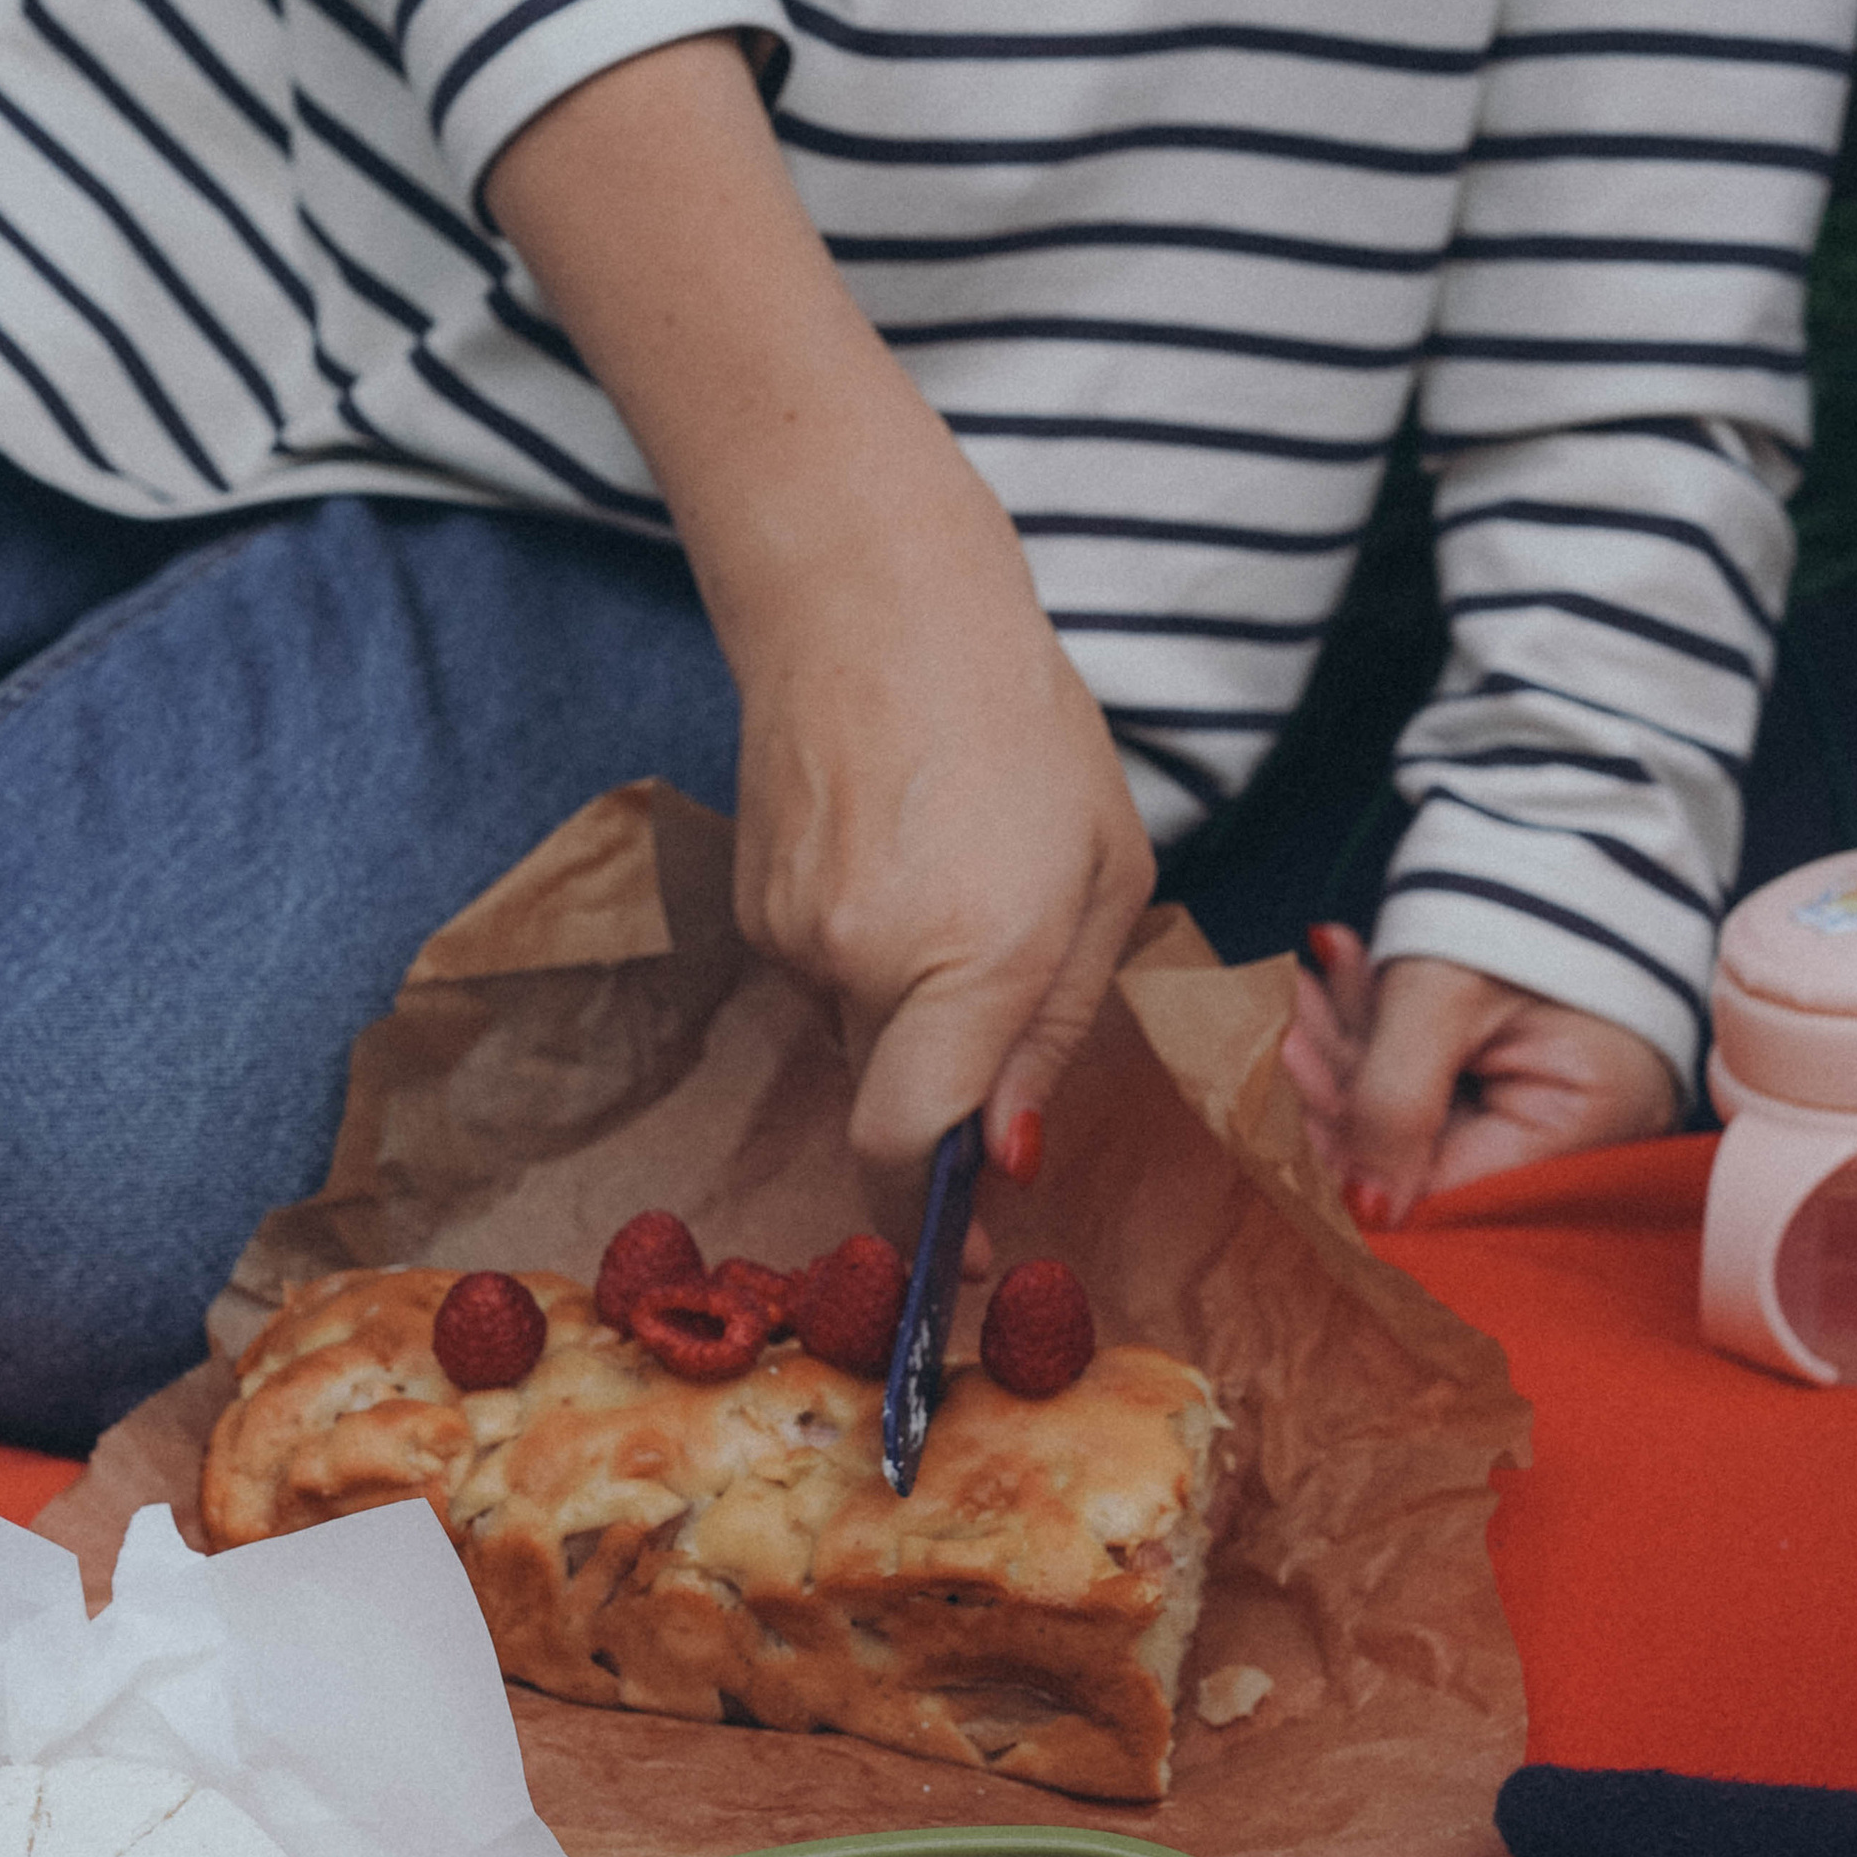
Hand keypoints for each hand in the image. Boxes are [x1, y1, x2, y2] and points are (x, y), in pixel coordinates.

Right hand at [716, 419, 1152, 1168]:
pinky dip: (864, 951)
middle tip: (992, 1036)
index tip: (964, 1259)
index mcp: (976, 958)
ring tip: (954, 883)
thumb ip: (1056, 1026)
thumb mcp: (1104, 874)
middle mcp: (866, 962)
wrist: (867, 597)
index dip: (932, 1223)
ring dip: (907, 1009)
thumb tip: (1006, 1152)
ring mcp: (792, 935)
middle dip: (942, 1101)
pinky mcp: (752, 906)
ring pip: (855, 1038)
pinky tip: (896, 858)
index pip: (912, 1148)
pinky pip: (820, 977)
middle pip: (888, 1106)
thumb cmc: (1018, 722)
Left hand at [1283, 926, 1681, 1222]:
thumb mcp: (1443, 997)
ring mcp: (1548, 1090)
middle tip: (1280, 1035)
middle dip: (1344, 1090)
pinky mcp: (1517, 1058)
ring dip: (1350, 1047)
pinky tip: (1336, 972)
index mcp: (1586, 1120)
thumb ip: (1393, 1103)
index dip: (1359, 1163)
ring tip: (1298, 992)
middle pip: (1428, 1149)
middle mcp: (1578, 1124)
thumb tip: (1365, 1214)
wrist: (1572, 810)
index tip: (1284, 1118)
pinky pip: (1434, 1066)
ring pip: (1418, 1105)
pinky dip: (1382, 1024)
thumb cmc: (1521, 893)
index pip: (1451, 1188)